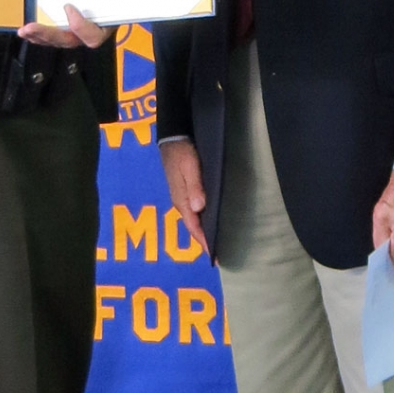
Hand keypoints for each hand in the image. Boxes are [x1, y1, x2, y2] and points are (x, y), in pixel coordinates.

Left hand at [17, 3, 111, 49]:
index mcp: (107, 26)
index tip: (68, 7)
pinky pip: (53, 38)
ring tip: (25, 30)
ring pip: (58, 41)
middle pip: (70, 40)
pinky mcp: (68, 30)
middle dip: (49, 34)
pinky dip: (39, 34)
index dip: (79, 26)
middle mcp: (92, 33)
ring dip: (39, 36)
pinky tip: (27, 31)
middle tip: (32, 27)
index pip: (92, 37)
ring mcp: (79, 34)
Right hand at [159, 139, 208, 256]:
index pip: (194, 227)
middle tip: (221, 255)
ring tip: (219, 241)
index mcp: (182, 200)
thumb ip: (194, 186)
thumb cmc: (181, 151)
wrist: (172, 136)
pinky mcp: (187, 189)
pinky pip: (196, 210)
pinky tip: (213, 219)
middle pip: (194, 227)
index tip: (216, 257)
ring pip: (195, 219)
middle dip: (205, 241)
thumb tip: (199, 208)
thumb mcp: (189, 166)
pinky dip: (204, 219)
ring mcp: (183, 196)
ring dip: (205, 231)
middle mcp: (182, 202)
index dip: (204, 242)